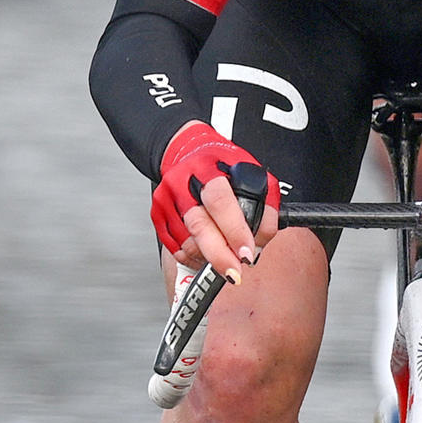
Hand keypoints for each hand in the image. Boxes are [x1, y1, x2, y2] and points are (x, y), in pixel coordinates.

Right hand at [150, 122, 279, 275]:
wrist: (185, 150)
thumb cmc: (221, 163)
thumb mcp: (249, 169)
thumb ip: (263, 200)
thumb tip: (263, 234)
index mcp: (209, 168)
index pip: (221, 201)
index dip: (234, 231)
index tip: (246, 252)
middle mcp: (184, 183)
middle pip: (199, 226)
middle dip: (219, 256)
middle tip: (235, 272)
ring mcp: (167, 200)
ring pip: (187, 243)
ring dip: (209, 258)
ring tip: (224, 258)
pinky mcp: (158, 214)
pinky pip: (175, 248)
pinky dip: (193, 257)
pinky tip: (206, 252)